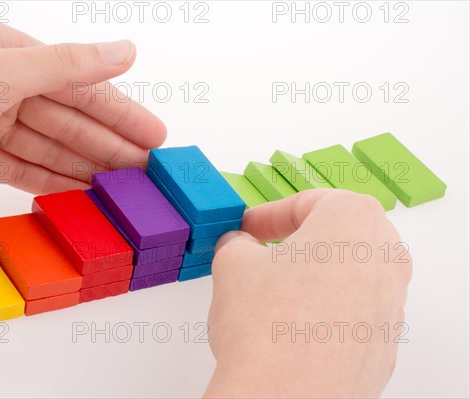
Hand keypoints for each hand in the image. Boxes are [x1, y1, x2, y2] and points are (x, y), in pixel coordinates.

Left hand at [0, 23, 165, 197]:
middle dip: (110, 147)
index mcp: (13, 56)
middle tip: (147, 175)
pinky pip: (23, 169)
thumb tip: (125, 51)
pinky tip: (78, 193)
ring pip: (50, 148)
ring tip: (121, 190)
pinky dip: (50, 181)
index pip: (82, 88)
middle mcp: (4, 86)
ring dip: (86, 168)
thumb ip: (67, 67)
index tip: (156, 139)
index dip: (123, 115)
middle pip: (70, 121)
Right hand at [205, 189, 411, 397]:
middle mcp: (385, 259)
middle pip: (338, 235)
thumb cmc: (268, 328)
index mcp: (354, 220)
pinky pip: (352, 313)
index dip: (268, 215)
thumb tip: (239, 247)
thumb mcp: (232, 264)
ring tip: (274, 295)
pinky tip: (291, 328)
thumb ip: (237, 243)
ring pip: (347, 274)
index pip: (308, 202)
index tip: (248, 228)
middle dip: (297, 241)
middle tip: (265, 253)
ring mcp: (390, 305)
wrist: (286, 397)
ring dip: (312, 277)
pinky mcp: (383, 345)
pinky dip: (324, 312)